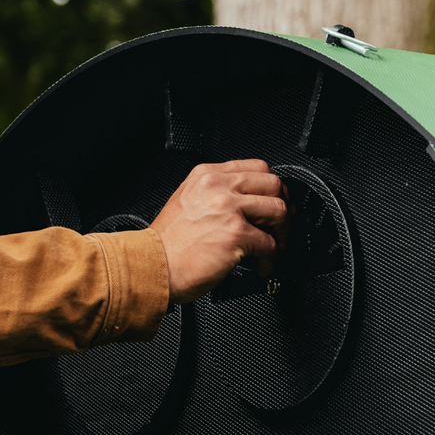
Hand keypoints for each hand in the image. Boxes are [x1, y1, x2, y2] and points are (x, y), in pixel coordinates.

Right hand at [151, 161, 290, 303]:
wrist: (151, 266)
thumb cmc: (166, 244)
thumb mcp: (187, 201)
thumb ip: (215, 195)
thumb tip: (248, 203)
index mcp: (207, 175)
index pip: (257, 168)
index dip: (273, 188)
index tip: (277, 202)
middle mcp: (218, 187)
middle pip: (273, 184)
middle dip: (284, 208)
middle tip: (280, 228)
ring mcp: (228, 208)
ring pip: (279, 210)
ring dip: (282, 234)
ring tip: (274, 248)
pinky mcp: (235, 233)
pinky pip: (270, 244)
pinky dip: (272, 259)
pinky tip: (262, 266)